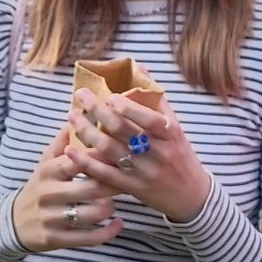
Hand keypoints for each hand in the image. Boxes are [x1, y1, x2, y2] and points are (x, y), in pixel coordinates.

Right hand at [12, 127, 124, 253]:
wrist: (13, 224)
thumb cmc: (38, 187)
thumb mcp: (45, 163)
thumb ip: (61, 142)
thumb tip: (76, 115)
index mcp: (49, 170)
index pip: (80, 159)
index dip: (104, 157)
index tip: (123, 154)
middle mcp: (49, 193)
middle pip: (92, 187)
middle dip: (115, 184)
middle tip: (129, 180)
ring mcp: (52, 218)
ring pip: (92, 214)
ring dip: (110, 208)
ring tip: (115, 203)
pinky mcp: (56, 239)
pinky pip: (89, 238)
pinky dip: (108, 232)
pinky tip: (118, 225)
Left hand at [64, 88, 213, 223]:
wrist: (191, 195)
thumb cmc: (180, 153)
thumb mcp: (176, 126)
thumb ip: (156, 98)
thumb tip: (139, 66)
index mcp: (171, 134)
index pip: (150, 119)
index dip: (129, 108)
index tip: (109, 96)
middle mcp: (159, 153)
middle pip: (124, 131)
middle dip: (98, 111)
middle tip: (81, 95)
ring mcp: (144, 173)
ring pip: (111, 151)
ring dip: (87, 132)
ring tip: (72, 116)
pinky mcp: (132, 189)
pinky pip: (105, 174)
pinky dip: (86, 162)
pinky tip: (70, 151)